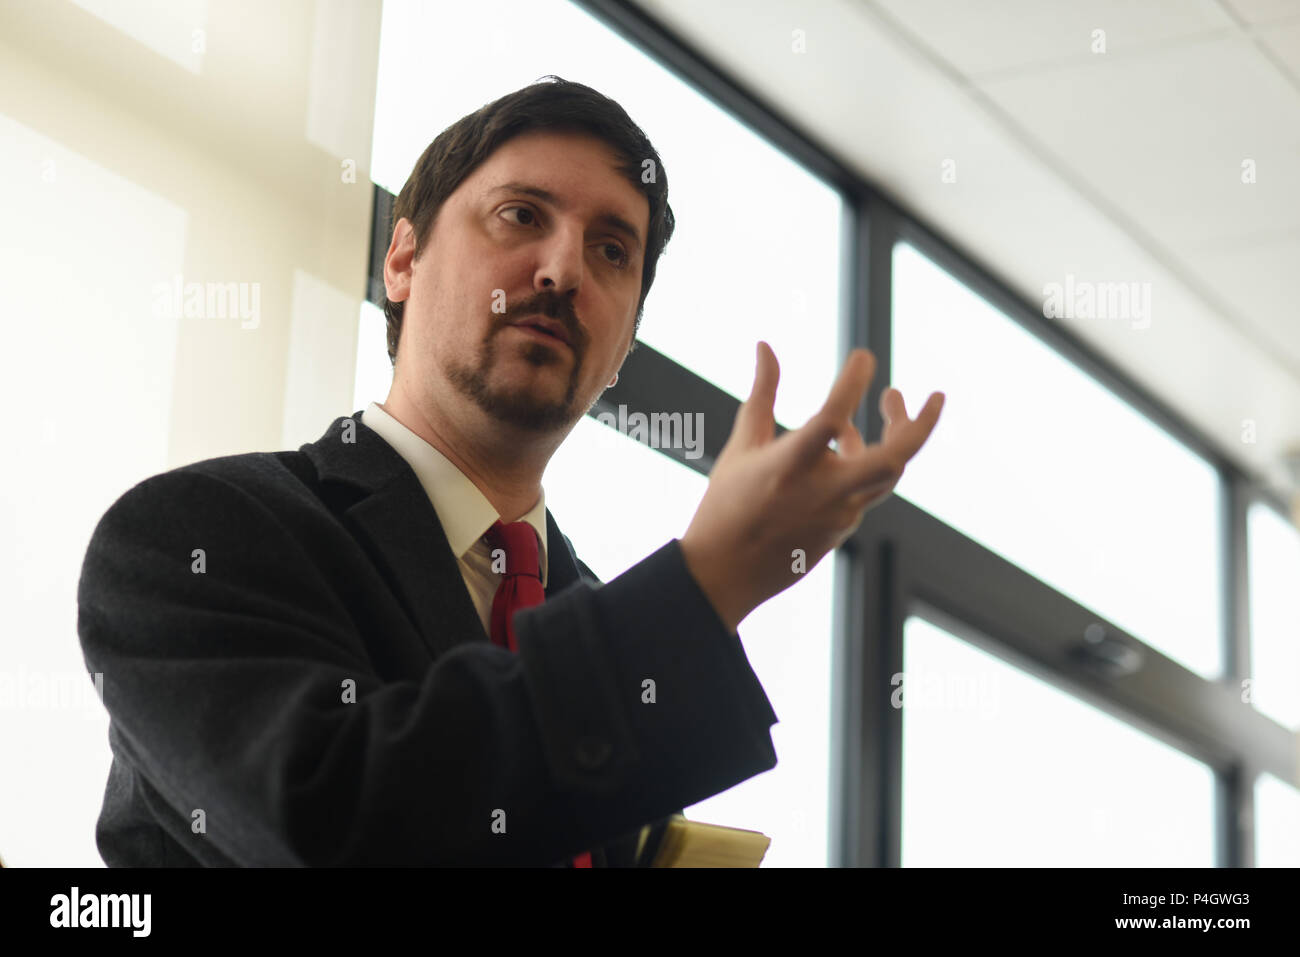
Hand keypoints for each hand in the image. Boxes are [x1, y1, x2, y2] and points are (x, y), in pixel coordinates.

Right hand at [680, 341, 943, 631]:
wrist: (726, 573)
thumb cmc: (727, 504)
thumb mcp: (743, 446)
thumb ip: (762, 394)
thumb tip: (765, 346)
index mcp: (789, 466)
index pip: (831, 418)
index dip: (852, 383)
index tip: (864, 355)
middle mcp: (821, 492)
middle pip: (893, 461)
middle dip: (921, 427)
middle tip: (938, 396)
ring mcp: (838, 515)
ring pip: (888, 475)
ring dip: (897, 437)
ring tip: (890, 402)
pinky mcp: (842, 530)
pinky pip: (865, 490)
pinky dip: (864, 462)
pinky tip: (848, 444)